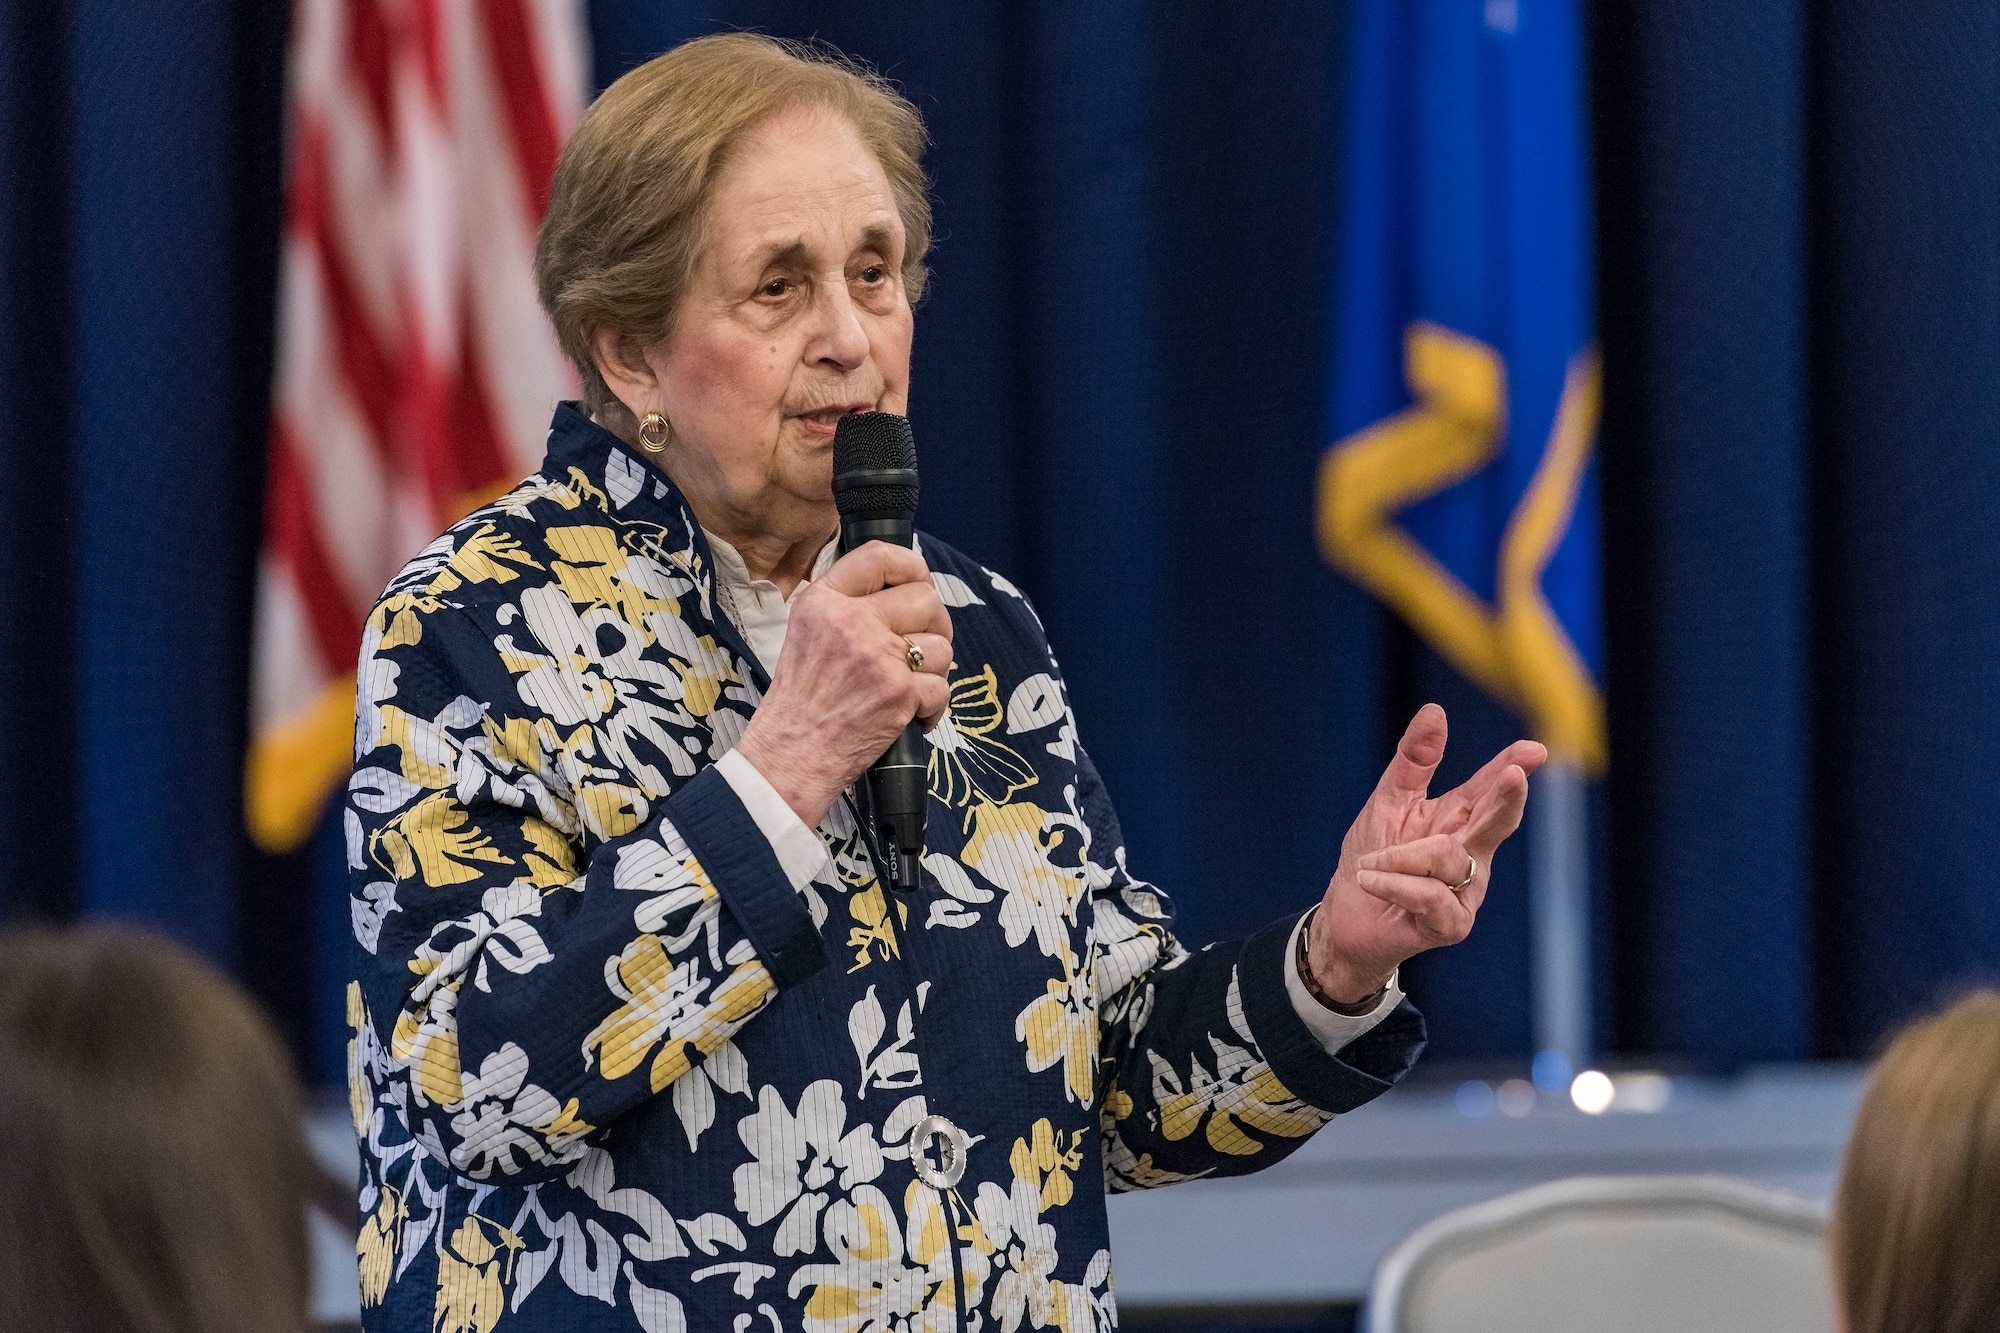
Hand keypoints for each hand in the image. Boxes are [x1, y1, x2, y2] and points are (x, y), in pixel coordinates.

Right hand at [734, 541, 952, 827]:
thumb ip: (845, 607)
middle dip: (935, 625)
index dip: (912, 566)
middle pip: (926, 598)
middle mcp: (851, 621)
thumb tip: (902, 591)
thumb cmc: (799, 703)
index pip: (879, 556)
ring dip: (932, 671)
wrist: (789, 756)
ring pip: (941, 645)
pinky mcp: (899, 692)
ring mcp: (878, 656)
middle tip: (919, 650)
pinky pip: (942, 687)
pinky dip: (932, 708)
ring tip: (905, 689)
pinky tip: (908, 717)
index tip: (919, 584)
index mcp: (824, 601)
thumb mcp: (806, 634)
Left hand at [1308, 704, 1547, 1003]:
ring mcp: (1467, 892)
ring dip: (1398, 856)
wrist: (1346, 920)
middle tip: (1513, 775)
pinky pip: (1429, 894)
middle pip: (1496, 822)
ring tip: (1369, 863)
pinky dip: (1393, 883)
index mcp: (1459, 820)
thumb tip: (1435, 711)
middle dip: (1504, 798)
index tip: (1535, 751)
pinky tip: (1370, 881)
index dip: (1512, 767)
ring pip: (1446, 856)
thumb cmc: (1371, 860)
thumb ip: (1414, 761)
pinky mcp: (1452, 924)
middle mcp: (1471, 854)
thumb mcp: (1388, 802)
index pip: (1489, 789)